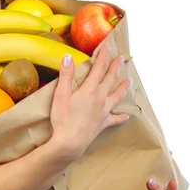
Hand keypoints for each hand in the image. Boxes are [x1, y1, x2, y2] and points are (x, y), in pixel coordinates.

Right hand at [49, 43, 131, 158]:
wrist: (70, 142)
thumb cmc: (63, 118)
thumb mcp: (60, 95)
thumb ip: (66, 75)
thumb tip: (68, 57)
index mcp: (90, 89)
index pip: (99, 68)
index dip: (103, 56)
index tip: (107, 46)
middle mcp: (100, 98)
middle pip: (111, 79)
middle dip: (115, 67)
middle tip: (120, 58)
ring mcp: (104, 111)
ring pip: (117, 96)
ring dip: (123, 87)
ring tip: (129, 81)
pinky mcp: (103, 123)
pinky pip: (115, 119)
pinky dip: (121, 117)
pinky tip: (126, 115)